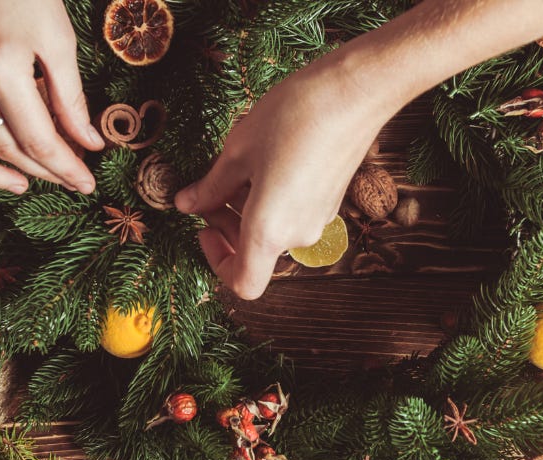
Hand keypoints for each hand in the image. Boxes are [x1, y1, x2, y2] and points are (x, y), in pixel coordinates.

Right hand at [0, 0, 103, 194]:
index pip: (37, 139)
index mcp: (1, 67)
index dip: (65, 168)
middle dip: (41, 171)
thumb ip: (70, 97)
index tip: (86, 184)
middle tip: (67, 179)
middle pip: (3, 146)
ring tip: (19, 184)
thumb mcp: (58, 38)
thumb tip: (88, 143)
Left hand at [175, 61, 385, 299]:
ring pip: (273, 232)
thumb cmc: (293, 118)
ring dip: (247, 210)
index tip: (204, 227)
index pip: (243, 283)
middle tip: (208, 189)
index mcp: (269, 231)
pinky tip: (263, 160)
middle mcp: (298, 235)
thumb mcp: (237, 151)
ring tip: (234, 167)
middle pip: (255, 253)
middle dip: (226, 226)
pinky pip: (292, 214)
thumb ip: (211, 187)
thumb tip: (187, 204)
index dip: (217, 262)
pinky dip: (270, 200)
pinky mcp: (331, 201)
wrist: (355, 92)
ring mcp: (319, 219)